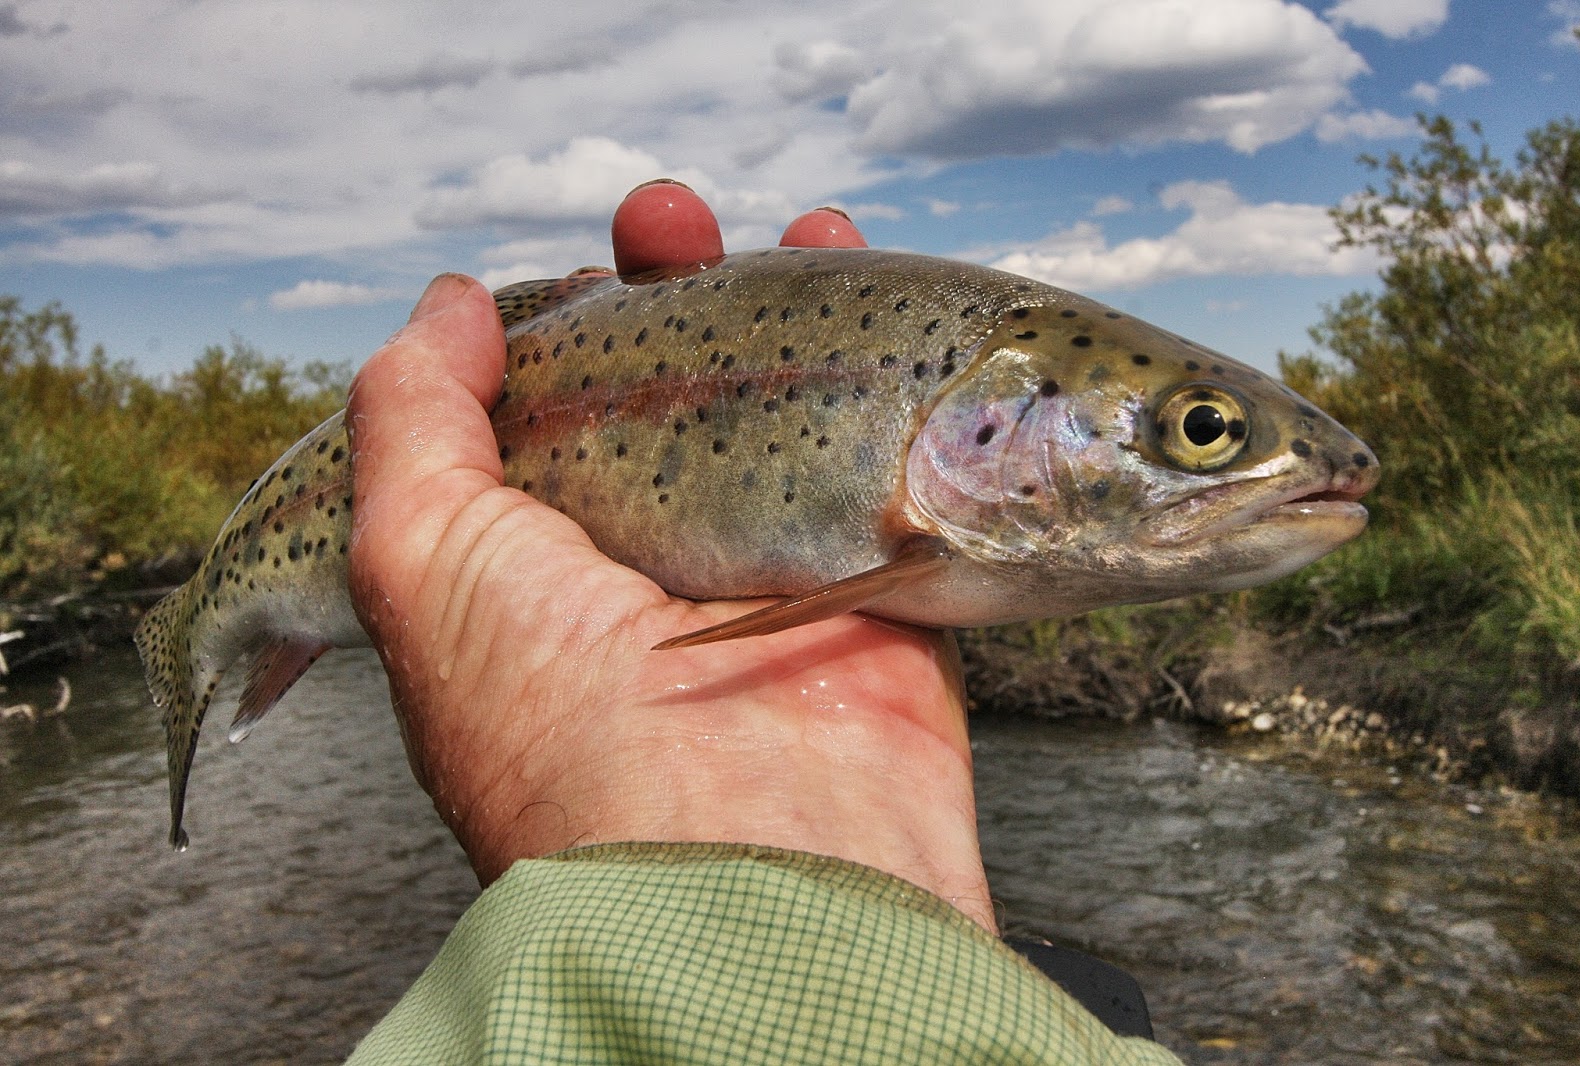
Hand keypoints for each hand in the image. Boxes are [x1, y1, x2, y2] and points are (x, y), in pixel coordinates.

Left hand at [345, 181, 995, 932]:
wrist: (742, 855)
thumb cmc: (556, 719)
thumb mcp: (417, 558)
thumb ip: (412, 420)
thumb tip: (447, 306)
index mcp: (537, 565)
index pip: (547, 414)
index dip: (556, 329)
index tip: (574, 274)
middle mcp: (652, 563)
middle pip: (668, 392)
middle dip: (670, 291)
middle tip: (669, 224)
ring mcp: (767, 565)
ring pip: (779, 405)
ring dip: (784, 304)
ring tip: (793, 231)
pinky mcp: (872, 574)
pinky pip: (884, 448)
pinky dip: (889, 367)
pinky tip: (877, 285)